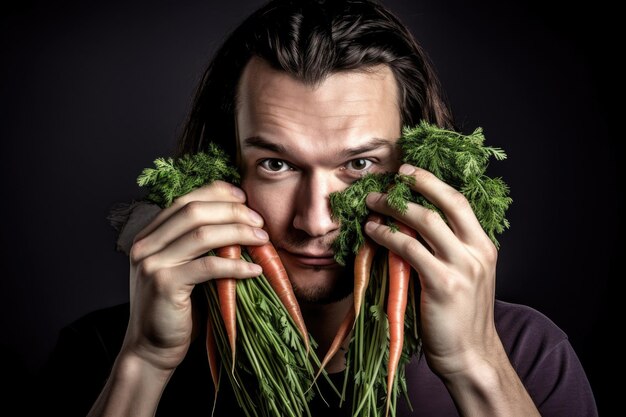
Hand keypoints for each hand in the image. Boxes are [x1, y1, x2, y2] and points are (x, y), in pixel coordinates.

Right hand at [124, 180, 268, 370]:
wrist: (151, 349)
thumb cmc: (176, 309)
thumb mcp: (184, 269)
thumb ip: (199, 245)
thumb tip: (242, 221)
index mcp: (149, 235)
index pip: (185, 201)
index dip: (216, 193)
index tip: (244, 197)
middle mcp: (146, 245)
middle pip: (194, 211)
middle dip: (232, 211)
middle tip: (259, 221)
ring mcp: (152, 264)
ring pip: (201, 235)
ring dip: (238, 233)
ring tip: (262, 239)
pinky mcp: (164, 285)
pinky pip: (208, 267)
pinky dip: (236, 266)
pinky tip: (255, 270)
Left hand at [364, 164, 499, 378]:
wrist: (470, 356)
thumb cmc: (460, 317)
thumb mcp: (463, 277)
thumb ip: (446, 251)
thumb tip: (410, 226)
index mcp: (484, 247)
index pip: (460, 203)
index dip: (434, 183)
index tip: (411, 172)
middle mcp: (478, 252)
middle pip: (448, 202)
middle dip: (420, 182)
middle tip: (395, 175)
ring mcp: (462, 267)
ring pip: (426, 221)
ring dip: (395, 208)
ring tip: (373, 203)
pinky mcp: (443, 284)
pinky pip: (409, 249)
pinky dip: (387, 236)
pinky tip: (373, 232)